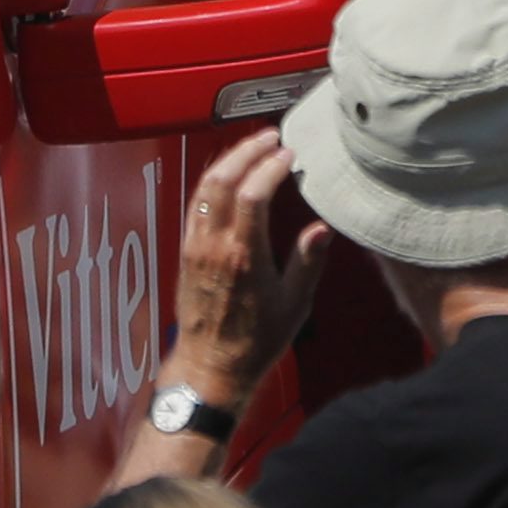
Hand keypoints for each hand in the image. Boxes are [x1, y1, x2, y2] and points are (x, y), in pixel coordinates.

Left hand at [164, 129, 331, 392]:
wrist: (210, 369)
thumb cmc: (255, 342)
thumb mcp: (294, 306)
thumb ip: (307, 262)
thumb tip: (322, 227)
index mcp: (244, 256)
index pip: (253, 193)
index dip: (271, 166)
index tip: (290, 155)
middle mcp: (214, 246)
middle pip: (223, 180)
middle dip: (246, 151)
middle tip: (270, 137)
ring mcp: (195, 248)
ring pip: (204, 188)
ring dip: (227, 161)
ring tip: (251, 148)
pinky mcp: (185, 253)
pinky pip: (196, 204)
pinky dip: (212, 181)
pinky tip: (228, 176)